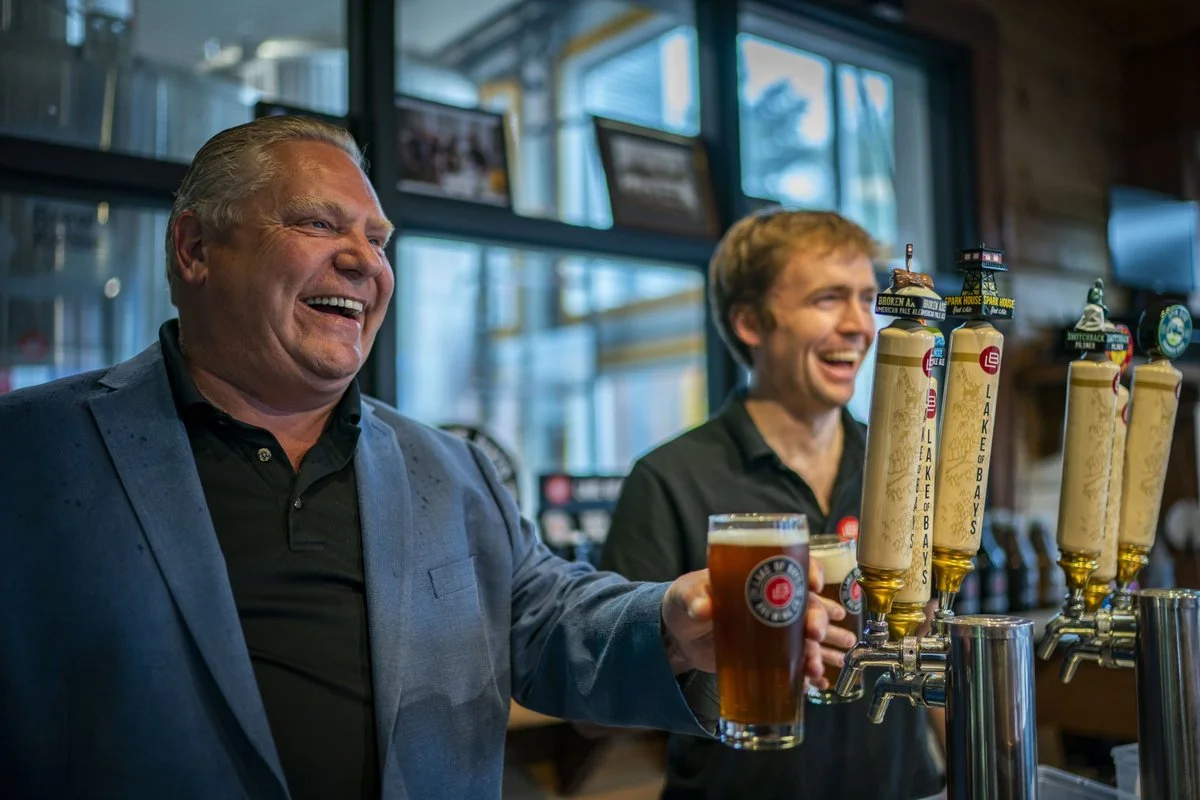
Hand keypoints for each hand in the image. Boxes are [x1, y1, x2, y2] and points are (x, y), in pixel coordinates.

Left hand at [661, 557, 855, 684]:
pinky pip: (795, 662)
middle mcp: (773, 601)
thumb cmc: (685, 601)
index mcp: (757, 576)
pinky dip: (806, 673)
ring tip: (815, 668)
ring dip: (817, 651)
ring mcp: (773, 629)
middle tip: (814, 632)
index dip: (810, 571)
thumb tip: (703, 607)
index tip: (815, 584)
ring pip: (806, 637)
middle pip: (807, 605)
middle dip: (817, 618)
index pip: (793, 566)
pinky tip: (815, 682)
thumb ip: (694, 598)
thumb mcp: (686, 594)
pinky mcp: (767, 655)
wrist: (678, 635)